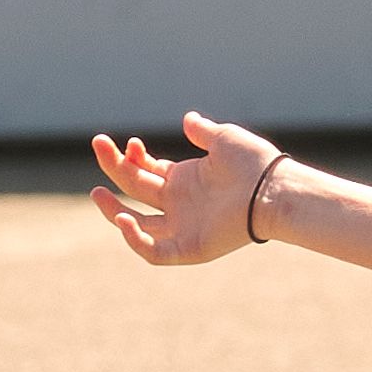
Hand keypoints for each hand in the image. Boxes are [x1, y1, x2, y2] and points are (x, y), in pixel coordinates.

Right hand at [88, 110, 282, 265]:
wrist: (274, 190)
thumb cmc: (255, 163)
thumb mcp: (224, 139)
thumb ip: (203, 131)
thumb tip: (188, 119)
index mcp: (186, 179)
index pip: (146, 171)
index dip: (132, 157)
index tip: (132, 143)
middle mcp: (181, 204)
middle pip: (136, 190)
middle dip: (114, 168)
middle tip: (99, 144)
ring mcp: (184, 227)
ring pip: (137, 225)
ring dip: (113, 211)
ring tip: (98, 193)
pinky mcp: (190, 248)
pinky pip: (155, 252)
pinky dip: (135, 240)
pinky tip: (125, 218)